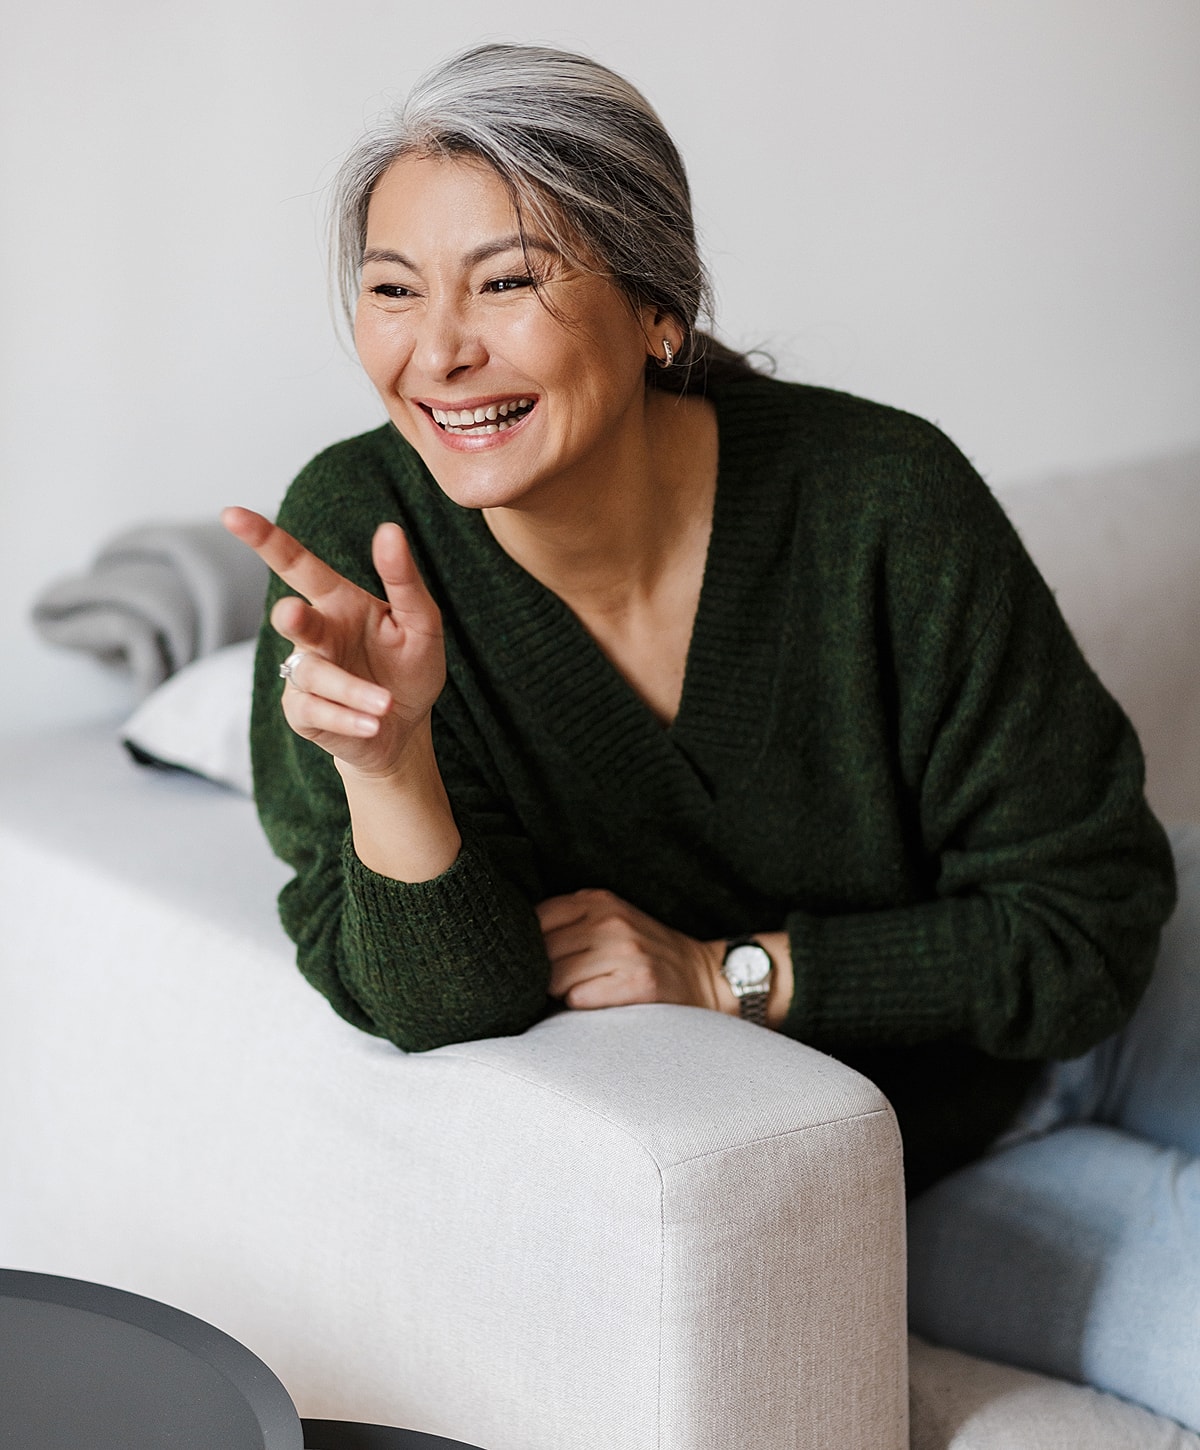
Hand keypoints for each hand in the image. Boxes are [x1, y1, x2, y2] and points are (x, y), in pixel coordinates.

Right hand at [221, 507, 444, 777]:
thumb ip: (404, 580)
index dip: (265, 539)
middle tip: (294, 614)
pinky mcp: (302, 712)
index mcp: (338, 602)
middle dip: (291, 617)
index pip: (297, 563)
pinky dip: (348, 717)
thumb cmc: (411, 666)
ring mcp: (304, 674)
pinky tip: (373, 724)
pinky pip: (316, 711)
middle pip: (288, 617)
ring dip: (352, 689)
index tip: (231, 515)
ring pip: (315, 674)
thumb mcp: (422, 623)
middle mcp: (315, 634)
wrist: (408, 727)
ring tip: (387, 703)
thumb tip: (389, 530)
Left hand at [537, 889, 732, 1013]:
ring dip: (561, 992)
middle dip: (542, 973)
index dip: (529, 946)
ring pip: (555, 979)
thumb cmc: (641, 953)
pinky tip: (598, 1001)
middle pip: (540, 953)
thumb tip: (510, 947)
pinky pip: (578, 999)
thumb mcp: (607, 920)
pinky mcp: (637, 983)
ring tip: (583, 990)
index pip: (534, 919)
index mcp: (596, 900)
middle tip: (562, 981)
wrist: (703, 976)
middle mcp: (609, 920)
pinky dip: (580, 1006)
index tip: (537, 960)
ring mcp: (625, 950)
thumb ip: (566, 923)